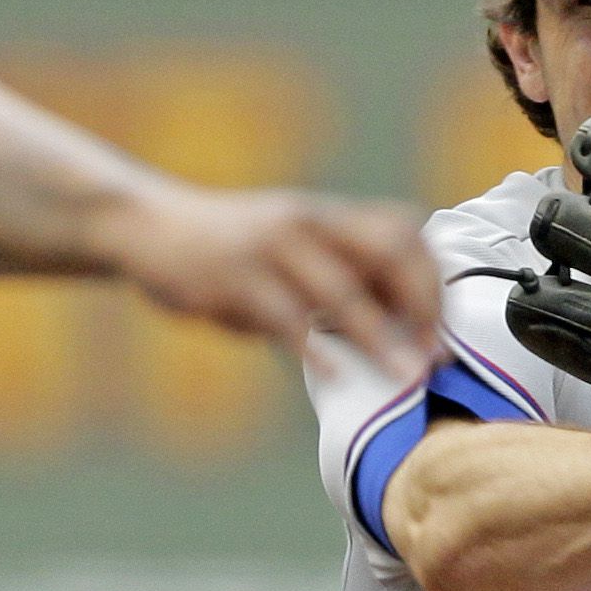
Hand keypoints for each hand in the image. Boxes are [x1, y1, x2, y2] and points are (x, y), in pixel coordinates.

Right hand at [106, 185, 439, 380]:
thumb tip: (400, 316)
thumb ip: (337, 270)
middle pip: (386, 252)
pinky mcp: (233, 280)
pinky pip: (284, 317)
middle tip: (433, 355)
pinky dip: (315, 348)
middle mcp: (305, 223)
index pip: (402, 232)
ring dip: (379, 335)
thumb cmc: (228, 248)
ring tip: (406, 374)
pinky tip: (336, 374)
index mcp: (324, 215)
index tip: (442, 327)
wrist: (149, 227)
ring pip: (340, 289)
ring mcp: (269, 248)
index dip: (431, 280)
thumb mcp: (287, 244)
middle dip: (420, 305)